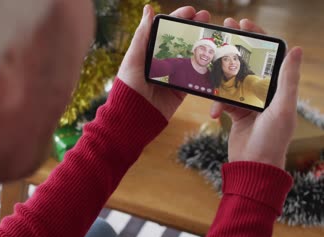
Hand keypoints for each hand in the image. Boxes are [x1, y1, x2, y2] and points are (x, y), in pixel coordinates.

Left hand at [117, 5, 210, 119]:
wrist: (134, 117)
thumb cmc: (129, 86)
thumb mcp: (134, 58)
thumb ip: (142, 35)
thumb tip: (148, 8)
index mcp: (149, 51)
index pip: (166, 30)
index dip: (179, 18)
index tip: (191, 11)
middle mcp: (162, 62)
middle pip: (181, 40)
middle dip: (194, 27)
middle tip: (207, 18)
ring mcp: (173, 75)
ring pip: (191, 56)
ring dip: (203, 44)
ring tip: (214, 34)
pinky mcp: (181, 90)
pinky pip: (196, 76)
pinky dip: (205, 67)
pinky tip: (216, 56)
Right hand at [210, 18, 302, 168]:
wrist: (252, 167)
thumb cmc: (272, 140)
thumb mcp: (281, 108)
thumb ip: (287, 79)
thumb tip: (297, 49)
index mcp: (279, 88)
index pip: (269, 56)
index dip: (258, 38)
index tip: (243, 25)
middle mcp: (264, 92)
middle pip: (248, 63)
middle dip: (234, 49)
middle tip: (222, 34)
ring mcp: (249, 102)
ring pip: (231, 80)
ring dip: (220, 80)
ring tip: (209, 75)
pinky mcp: (236, 112)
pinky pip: (223, 99)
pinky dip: (217, 104)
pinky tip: (215, 114)